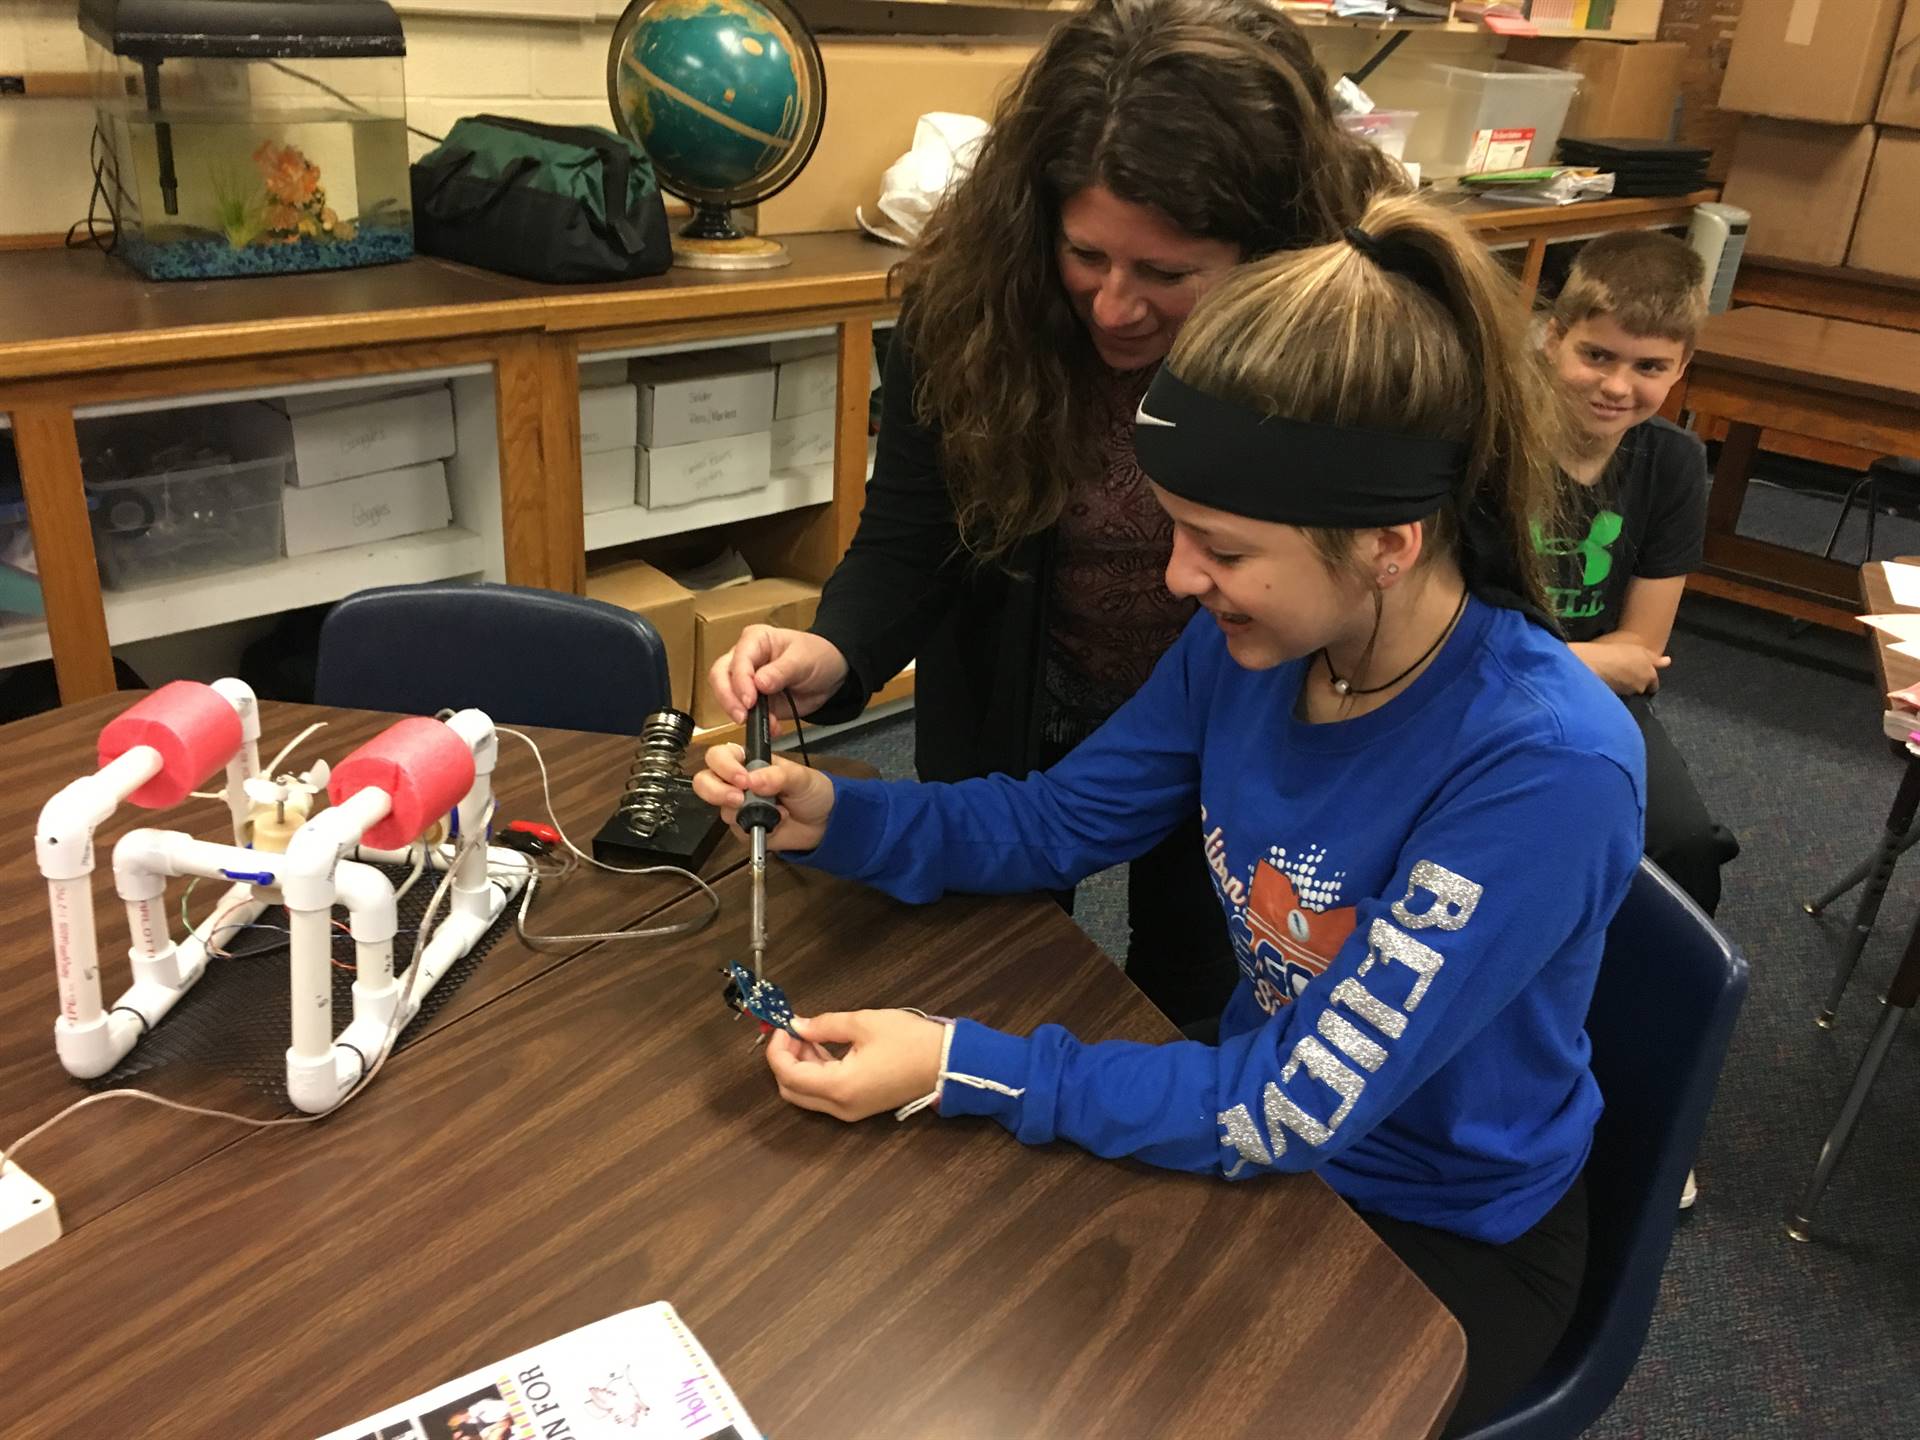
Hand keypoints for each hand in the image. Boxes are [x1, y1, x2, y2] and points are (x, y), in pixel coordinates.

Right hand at [693, 745, 836, 850]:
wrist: (824, 823)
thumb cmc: (811, 790)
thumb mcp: (800, 777)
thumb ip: (778, 775)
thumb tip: (752, 780)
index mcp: (747, 761)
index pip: (719, 756)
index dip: (724, 766)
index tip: (742, 779)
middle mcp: (736, 782)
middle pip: (704, 781)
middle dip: (716, 791)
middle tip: (739, 800)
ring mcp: (737, 806)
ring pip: (719, 808)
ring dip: (745, 812)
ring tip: (775, 812)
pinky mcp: (742, 828)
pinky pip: (736, 830)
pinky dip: (755, 828)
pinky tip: (774, 824)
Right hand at [709, 625, 850, 728]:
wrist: (831, 675)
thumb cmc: (816, 656)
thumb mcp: (803, 660)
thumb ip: (781, 671)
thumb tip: (758, 683)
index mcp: (754, 640)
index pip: (737, 660)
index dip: (740, 681)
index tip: (750, 701)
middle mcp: (744, 658)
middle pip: (720, 676)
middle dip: (728, 698)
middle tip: (742, 717)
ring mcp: (746, 681)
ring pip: (726, 696)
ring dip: (740, 714)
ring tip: (763, 725)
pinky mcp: (752, 701)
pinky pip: (745, 713)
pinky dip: (756, 724)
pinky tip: (773, 728)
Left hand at [764, 1010, 946, 1120]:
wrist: (947, 1063)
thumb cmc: (910, 1041)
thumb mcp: (864, 1023)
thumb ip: (824, 1025)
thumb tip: (798, 1026)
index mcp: (839, 1087)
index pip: (788, 1074)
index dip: (778, 1048)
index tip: (784, 1025)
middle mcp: (841, 1106)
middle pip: (792, 1090)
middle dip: (785, 1060)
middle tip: (794, 1031)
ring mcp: (850, 1111)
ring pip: (807, 1095)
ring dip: (801, 1066)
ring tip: (810, 1035)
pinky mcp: (860, 1107)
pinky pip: (825, 1095)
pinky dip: (816, 1074)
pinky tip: (824, 1049)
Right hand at [1572, 641, 1669, 695]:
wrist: (1595, 663)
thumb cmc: (1619, 653)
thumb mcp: (1639, 651)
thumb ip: (1654, 659)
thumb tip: (1668, 661)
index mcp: (1649, 675)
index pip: (1653, 685)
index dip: (1649, 682)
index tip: (1642, 677)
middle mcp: (1640, 687)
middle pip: (1641, 689)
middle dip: (1636, 684)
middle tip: (1625, 674)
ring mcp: (1626, 693)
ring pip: (1627, 691)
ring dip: (1623, 686)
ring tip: (1613, 675)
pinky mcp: (1612, 697)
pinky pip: (1615, 694)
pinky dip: (1612, 689)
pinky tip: (1604, 681)